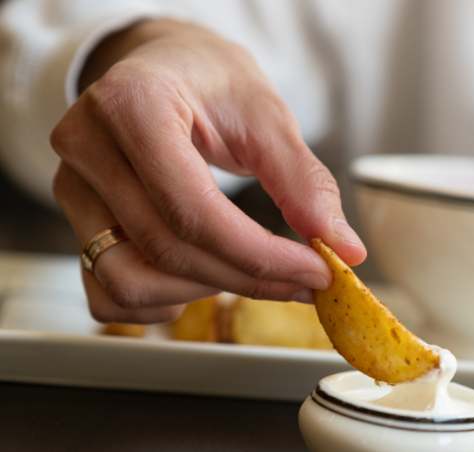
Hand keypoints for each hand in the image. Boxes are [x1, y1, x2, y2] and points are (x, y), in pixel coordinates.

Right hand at [50, 19, 365, 322]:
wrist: (167, 67)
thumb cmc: (212, 82)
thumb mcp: (267, 114)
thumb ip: (303, 182)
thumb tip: (342, 247)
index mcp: (133, 106)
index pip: (192, 211)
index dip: (260, 256)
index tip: (316, 272)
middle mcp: (88, 147)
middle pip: (166, 250)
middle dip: (247, 278)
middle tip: (303, 280)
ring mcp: (73, 187)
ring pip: (128, 281)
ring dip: (201, 292)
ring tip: (250, 271)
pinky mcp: (75, 220)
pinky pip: (106, 291)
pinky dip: (157, 303)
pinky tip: (200, 280)